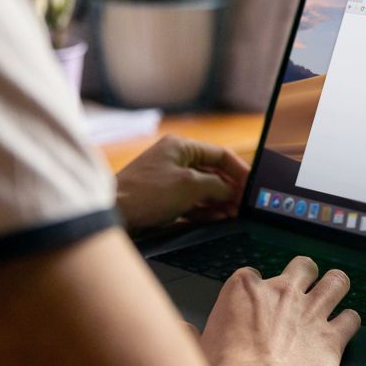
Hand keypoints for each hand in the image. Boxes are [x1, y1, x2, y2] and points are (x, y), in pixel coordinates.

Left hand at [115, 135, 248, 233]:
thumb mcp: (190, 186)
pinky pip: (191, 202)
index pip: (220, 154)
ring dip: (219, 202)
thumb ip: (217, 186)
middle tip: (244, 205)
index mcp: (181, 147)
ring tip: (234, 214)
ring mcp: (169, 179)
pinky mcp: (163, 198)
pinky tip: (218, 218)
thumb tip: (232, 191)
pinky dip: (205, 210)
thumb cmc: (147, 193)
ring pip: (203, 189)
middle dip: (230, 189)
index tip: (252, 186)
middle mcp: (175, 159)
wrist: (114, 213)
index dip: (239, 170)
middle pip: (213, 172)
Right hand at [199, 257, 360, 365]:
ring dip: (335, 286)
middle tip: (302, 286)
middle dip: (304, 274)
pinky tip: (345, 325)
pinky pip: (351, 318)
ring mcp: (310, 312)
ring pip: (336, 281)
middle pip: (302, 266)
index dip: (255, 286)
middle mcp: (281, 294)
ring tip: (333, 290)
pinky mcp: (332, 337)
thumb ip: (191, 333)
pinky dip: (349, 321)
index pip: (252, 274)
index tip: (254, 299)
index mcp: (244, 290)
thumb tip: (181, 329)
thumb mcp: (198, 347)